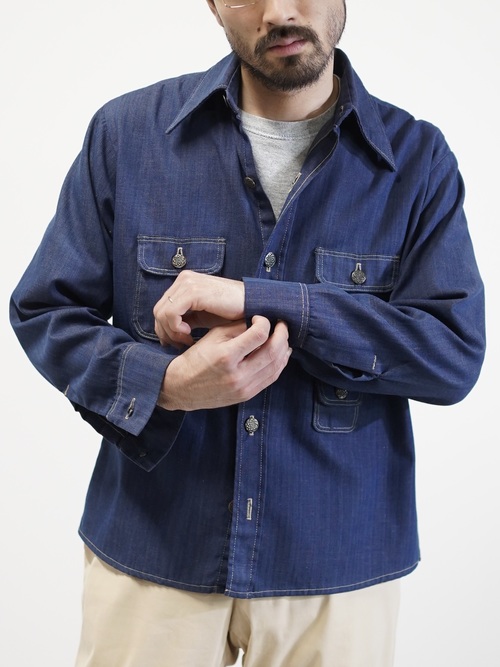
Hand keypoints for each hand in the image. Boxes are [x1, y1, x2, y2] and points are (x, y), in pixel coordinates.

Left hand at [154, 271, 244, 347]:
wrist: (254, 304)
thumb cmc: (231, 312)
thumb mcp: (203, 316)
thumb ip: (185, 320)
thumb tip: (166, 335)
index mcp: (184, 283)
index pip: (161, 308)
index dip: (164, 329)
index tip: (178, 343)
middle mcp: (184, 280)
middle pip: (158, 311)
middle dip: (166, 332)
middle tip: (181, 344)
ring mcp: (188, 283)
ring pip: (161, 313)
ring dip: (172, 332)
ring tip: (187, 340)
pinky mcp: (193, 292)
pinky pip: (171, 314)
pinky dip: (176, 328)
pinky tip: (189, 334)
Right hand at [157, 317, 290, 410]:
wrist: (181, 388)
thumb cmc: (196, 359)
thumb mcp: (212, 337)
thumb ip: (236, 327)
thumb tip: (258, 320)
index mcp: (226, 355)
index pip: (259, 335)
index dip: (265, 322)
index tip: (261, 318)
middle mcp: (237, 374)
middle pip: (273, 351)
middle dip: (282, 334)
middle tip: (282, 324)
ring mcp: (244, 387)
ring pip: (276, 366)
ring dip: (284, 349)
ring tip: (283, 337)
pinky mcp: (247, 395)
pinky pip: (271, 378)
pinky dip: (279, 364)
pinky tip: (279, 354)